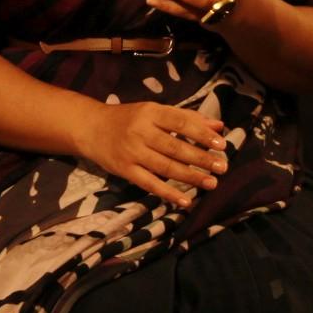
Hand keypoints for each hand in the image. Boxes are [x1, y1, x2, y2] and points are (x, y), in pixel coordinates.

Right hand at [71, 100, 228, 208]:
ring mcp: (132, 152)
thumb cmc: (128, 118)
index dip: (202, 134)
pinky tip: (185, 201)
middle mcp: (140, 131)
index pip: (181, 122)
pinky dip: (168, 193)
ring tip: (212, 183)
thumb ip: (186, 117)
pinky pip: (149, 184)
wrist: (90, 128)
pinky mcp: (125, 170)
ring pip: (165, 167)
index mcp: (150, 112)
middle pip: (175, 147)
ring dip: (191, 176)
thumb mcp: (154, 111)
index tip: (222, 144)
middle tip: (222, 167)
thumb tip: (219, 127)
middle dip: (201, 158)